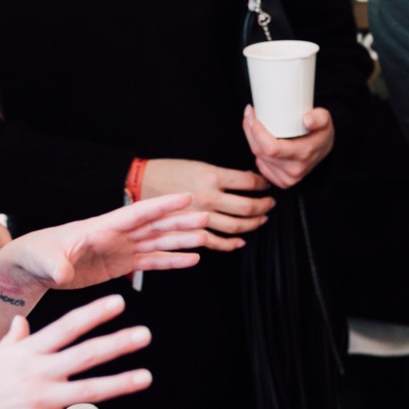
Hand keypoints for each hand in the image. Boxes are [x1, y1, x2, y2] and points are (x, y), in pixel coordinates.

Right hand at [0, 295, 150, 408]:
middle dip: (116, 343)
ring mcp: (40, 401)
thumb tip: (22, 321)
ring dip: (119, 384)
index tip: (118, 302)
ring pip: (87, 390)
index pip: (67, 327)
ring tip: (145, 377)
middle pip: (84, 354)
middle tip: (144, 334)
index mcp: (27, 353)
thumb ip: (13, 340)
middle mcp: (37, 373)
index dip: (94, 314)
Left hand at [3, 195, 210, 290]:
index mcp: (100, 227)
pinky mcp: (121, 265)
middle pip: (154, 226)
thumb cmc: (37, 255)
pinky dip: (171, 261)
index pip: (136, 213)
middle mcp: (116, 235)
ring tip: (207, 238)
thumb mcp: (44, 260)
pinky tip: (191, 260)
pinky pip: (151, 262)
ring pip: (157, 242)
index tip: (187, 197)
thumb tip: (62, 274)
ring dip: (181, 240)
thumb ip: (56, 265)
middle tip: (208, 217)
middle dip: (180, 222)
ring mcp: (121, 249)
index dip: (161, 206)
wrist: (35, 266)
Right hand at [141, 159, 273, 249]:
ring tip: (260, 219)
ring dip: (253, 224)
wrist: (138, 183)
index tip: (266, 184)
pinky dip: (231, 244)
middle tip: (270, 203)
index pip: (249, 181)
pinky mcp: (190, 231)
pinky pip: (217, 243)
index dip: (262, 183)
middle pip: (248, 206)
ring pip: (236, 226)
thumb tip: (244, 179)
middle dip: (264, 205)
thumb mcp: (198, 164)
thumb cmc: (166, 171)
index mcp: (211, 176)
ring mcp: (201, 216)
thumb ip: (220, 175)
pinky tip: (239, 241)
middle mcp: (209, 197)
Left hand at [243, 105, 334, 188]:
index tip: (251, 114)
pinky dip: (257, 152)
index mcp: (303, 155)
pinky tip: (257, 141)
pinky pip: (261, 166)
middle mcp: (294, 170)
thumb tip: (307, 120)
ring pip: (258, 158)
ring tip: (252, 124)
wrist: (324, 148)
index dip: (256, 131)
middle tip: (250, 115)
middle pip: (260, 152)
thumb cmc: (320, 131)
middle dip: (250, 131)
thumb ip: (319, 117)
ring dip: (251, 140)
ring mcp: (288, 178)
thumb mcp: (324, 119)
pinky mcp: (282, 181)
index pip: (271, 148)